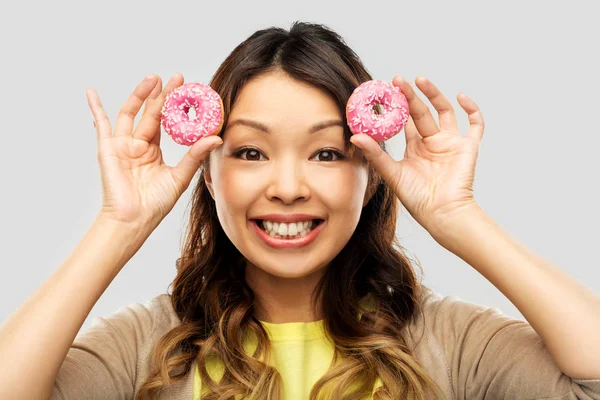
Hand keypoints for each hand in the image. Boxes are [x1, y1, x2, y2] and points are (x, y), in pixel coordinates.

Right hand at [86, 73, 222, 227]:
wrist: (133, 219)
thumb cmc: (155, 204)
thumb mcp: (180, 176)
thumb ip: (195, 155)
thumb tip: (216, 137)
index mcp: (153, 151)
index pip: (165, 122)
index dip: (176, 107)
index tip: (189, 91)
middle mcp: (137, 145)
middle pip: (150, 113)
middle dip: (162, 95)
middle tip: (176, 78)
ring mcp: (121, 145)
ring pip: (130, 113)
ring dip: (140, 94)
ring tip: (154, 78)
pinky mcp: (107, 148)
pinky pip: (100, 125)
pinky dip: (94, 108)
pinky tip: (91, 92)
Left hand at [350, 76, 483, 231]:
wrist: (442, 213)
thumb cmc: (416, 198)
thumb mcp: (392, 173)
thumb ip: (375, 154)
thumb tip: (354, 136)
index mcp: (414, 148)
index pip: (404, 121)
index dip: (396, 106)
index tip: (385, 91)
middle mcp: (432, 143)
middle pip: (421, 112)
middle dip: (410, 96)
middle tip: (398, 80)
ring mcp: (451, 143)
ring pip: (444, 111)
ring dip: (434, 94)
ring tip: (420, 80)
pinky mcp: (468, 147)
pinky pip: (475, 125)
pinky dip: (472, 109)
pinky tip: (460, 96)